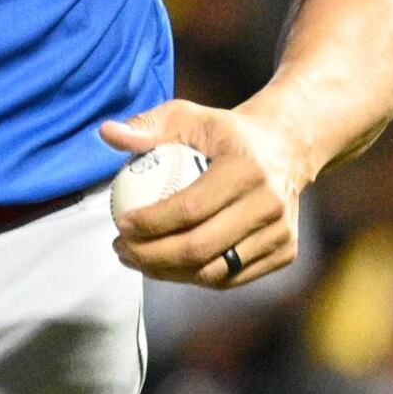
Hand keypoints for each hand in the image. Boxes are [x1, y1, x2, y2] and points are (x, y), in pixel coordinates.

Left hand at [100, 100, 303, 287]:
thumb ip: (146, 126)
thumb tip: (106, 133)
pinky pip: (231, 278)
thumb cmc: (225, 132)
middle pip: (200, 248)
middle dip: (151, 256)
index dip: (150, 223)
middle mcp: (269, 204)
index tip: (120, 224)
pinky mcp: (286, 252)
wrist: (285, 147)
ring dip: (168, 273)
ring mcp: (281, 233)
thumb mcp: (187, 116)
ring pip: (215, 272)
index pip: (190, 208)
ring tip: (137, 258)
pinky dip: (194, 277)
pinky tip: (167, 265)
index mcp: (246, 168)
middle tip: (121, 248)